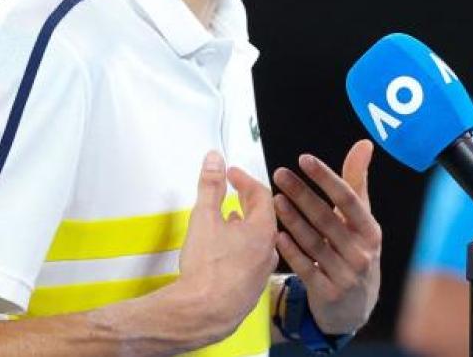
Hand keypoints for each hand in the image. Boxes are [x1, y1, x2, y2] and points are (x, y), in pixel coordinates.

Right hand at [175, 151, 278, 342]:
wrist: (204, 313)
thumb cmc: (207, 269)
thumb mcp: (204, 217)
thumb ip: (210, 186)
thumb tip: (215, 160)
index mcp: (262, 231)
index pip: (261, 195)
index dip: (244, 180)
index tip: (231, 174)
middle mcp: (268, 252)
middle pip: (263, 217)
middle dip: (246, 201)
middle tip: (233, 190)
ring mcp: (261, 273)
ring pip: (259, 241)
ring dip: (245, 225)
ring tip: (229, 218)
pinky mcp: (251, 290)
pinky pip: (252, 261)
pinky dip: (242, 247)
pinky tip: (227, 250)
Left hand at [272, 139, 381, 334]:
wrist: (356, 307)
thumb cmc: (356, 252)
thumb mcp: (362, 221)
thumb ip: (357, 183)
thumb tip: (364, 144)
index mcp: (371, 232)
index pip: (348, 199)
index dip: (325, 177)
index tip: (304, 159)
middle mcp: (361, 253)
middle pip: (327, 218)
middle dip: (302, 193)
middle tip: (279, 174)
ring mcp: (345, 275)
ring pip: (314, 242)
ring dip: (292, 219)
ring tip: (274, 199)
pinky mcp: (327, 293)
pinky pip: (305, 268)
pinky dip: (291, 251)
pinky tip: (276, 235)